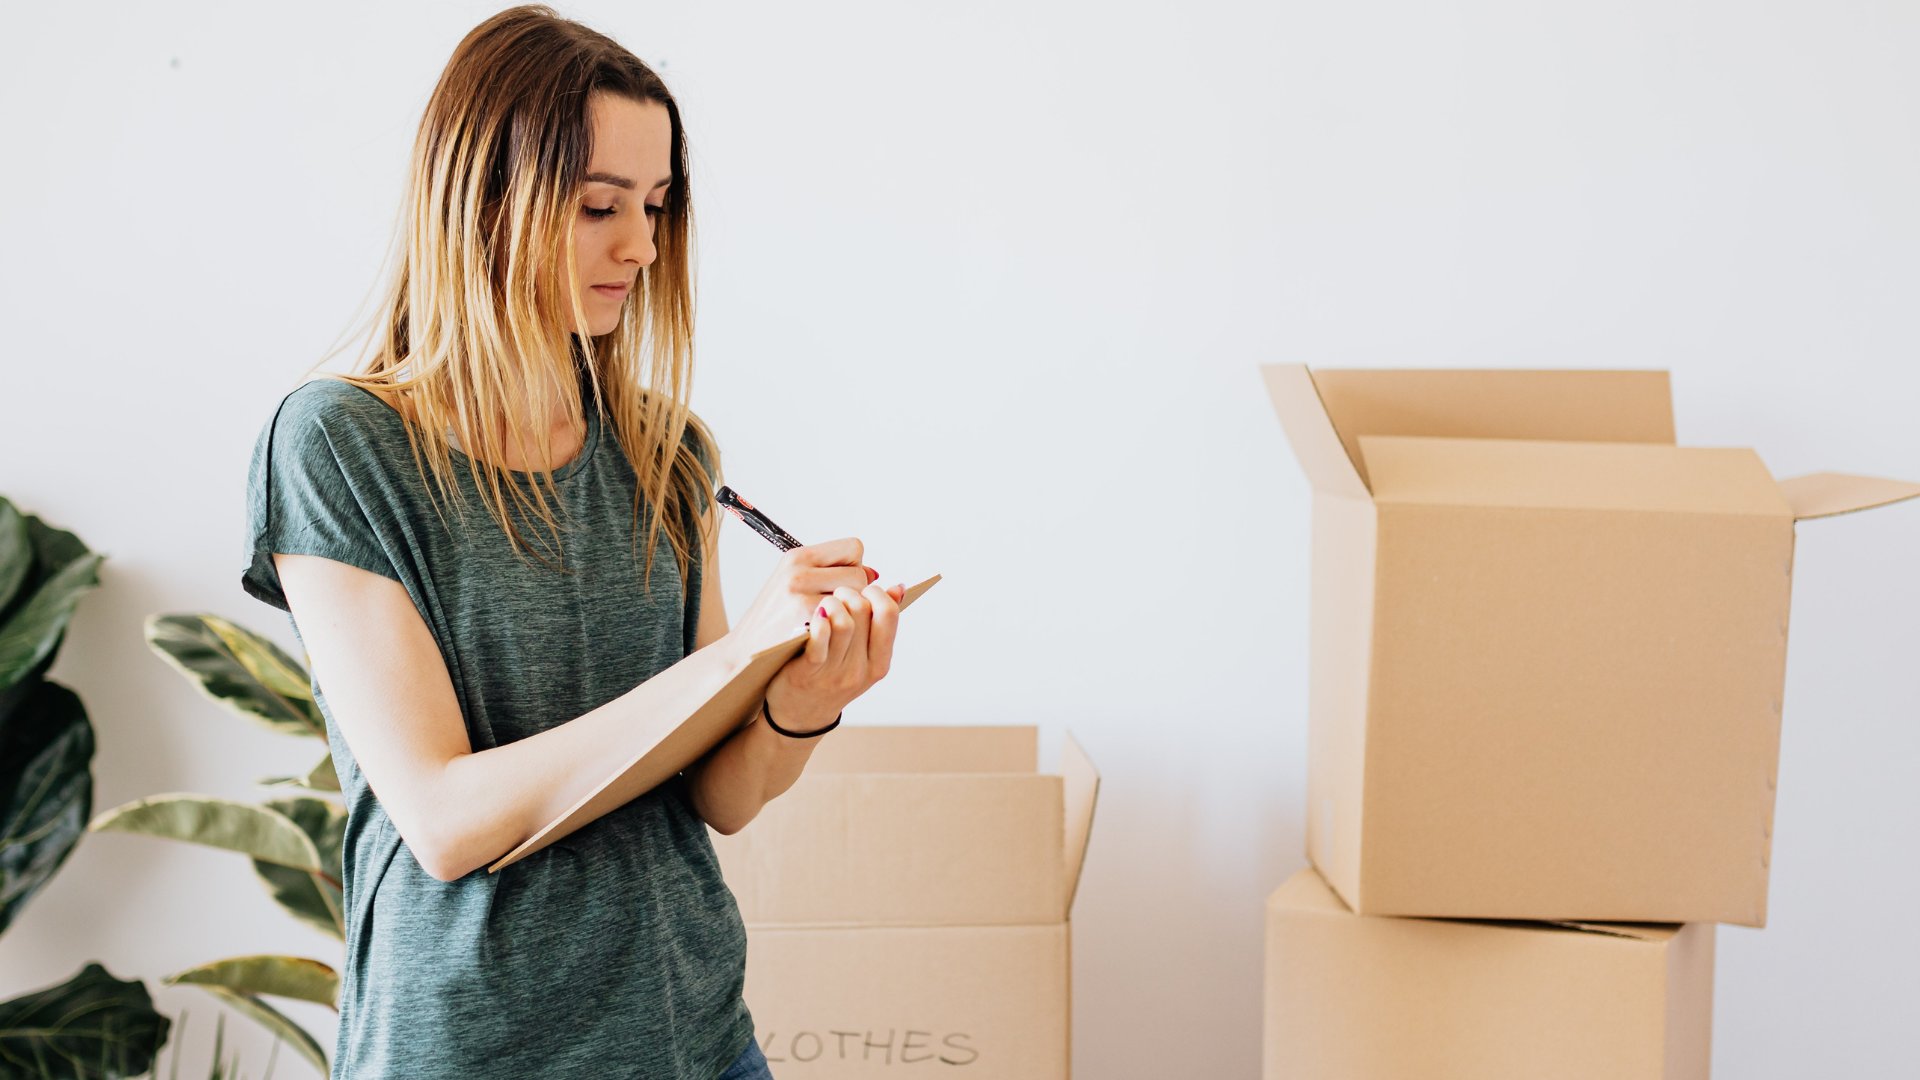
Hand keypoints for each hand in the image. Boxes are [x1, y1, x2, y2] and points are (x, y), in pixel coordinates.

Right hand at [726, 537, 876, 655]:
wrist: (744, 653)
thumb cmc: (776, 619)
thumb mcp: (795, 583)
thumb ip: (832, 573)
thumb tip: (875, 574)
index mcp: (798, 556)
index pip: (854, 549)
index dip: (854, 568)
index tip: (842, 586)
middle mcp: (799, 572)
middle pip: (860, 575)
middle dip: (855, 595)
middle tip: (836, 611)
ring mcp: (801, 597)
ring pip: (857, 600)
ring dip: (851, 614)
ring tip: (831, 623)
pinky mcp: (805, 622)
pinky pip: (845, 621)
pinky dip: (841, 630)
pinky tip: (829, 637)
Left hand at [763, 580, 905, 732]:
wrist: (799, 715)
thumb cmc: (831, 678)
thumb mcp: (863, 658)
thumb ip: (879, 626)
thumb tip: (897, 588)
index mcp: (879, 664)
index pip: (889, 615)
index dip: (876, 593)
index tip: (864, 590)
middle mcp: (860, 670)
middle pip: (863, 611)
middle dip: (849, 593)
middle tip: (838, 595)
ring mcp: (835, 673)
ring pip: (843, 621)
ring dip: (832, 603)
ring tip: (825, 605)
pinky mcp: (808, 672)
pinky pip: (819, 640)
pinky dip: (819, 622)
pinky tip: (816, 616)